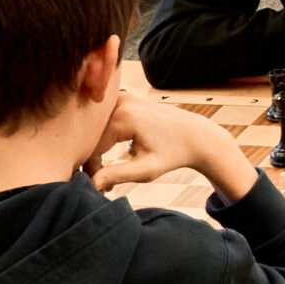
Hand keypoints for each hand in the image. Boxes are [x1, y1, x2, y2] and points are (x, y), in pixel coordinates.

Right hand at [88, 95, 258, 202]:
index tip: (103, 187)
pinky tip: (110, 154)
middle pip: (89, 137)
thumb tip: (91, 183)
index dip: (92, 170)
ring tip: (107, 169)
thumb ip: (118, 175)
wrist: (194, 134)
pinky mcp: (122, 98)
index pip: (91, 148)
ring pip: (92, 130)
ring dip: (95, 150)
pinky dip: (101, 138)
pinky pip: (100, 122)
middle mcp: (120, 101)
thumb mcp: (147, 169)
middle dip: (92, 160)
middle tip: (104, 181)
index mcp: (124, 117)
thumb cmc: (173, 154)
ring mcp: (121, 96)